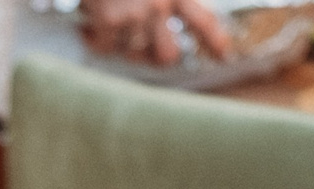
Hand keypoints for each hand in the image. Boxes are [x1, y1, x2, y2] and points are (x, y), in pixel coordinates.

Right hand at [81, 0, 232, 63]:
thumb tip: (175, 13)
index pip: (204, 22)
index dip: (215, 42)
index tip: (222, 55)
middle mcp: (159, 5)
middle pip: (167, 55)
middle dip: (158, 56)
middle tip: (148, 49)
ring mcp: (134, 15)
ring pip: (133, 53)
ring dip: (122, 44)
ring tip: (114, 28)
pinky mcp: (109, 21)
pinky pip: (106, 48)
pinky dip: (96, 40)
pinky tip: (91, 28)